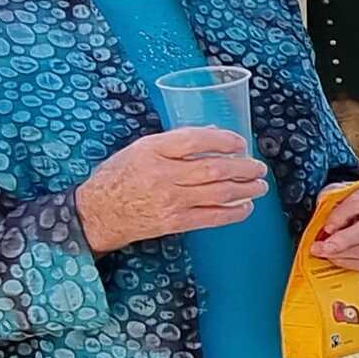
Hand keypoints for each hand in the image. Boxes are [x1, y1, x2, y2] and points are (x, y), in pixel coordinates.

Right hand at [76, 128, 267, 253]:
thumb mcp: (141, 148)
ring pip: (218, 192)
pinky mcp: (174, 222)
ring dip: (245, 189)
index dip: (223, 140)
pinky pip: (211, 217)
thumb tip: (212, 136)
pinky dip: (233, 212)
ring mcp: (170, 200)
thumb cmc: (119, 176)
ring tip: (260, 186)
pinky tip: (245, 207)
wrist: (98, 213)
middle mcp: (163, 174)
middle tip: (259, 167)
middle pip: (214, 168)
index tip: (240, 142)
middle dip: (243, 167)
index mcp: (153, 149)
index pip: (195, 140)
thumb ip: (174, 141)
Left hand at [309, 181, 358, 270]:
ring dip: (340, 254)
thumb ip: (335, 191)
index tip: (326, 226)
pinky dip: (347, 262)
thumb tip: (320, 202)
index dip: (341, 215)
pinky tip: (334, 257)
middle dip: (341, 241)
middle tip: (320, 247)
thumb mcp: (349, 185)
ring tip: (322, 252)